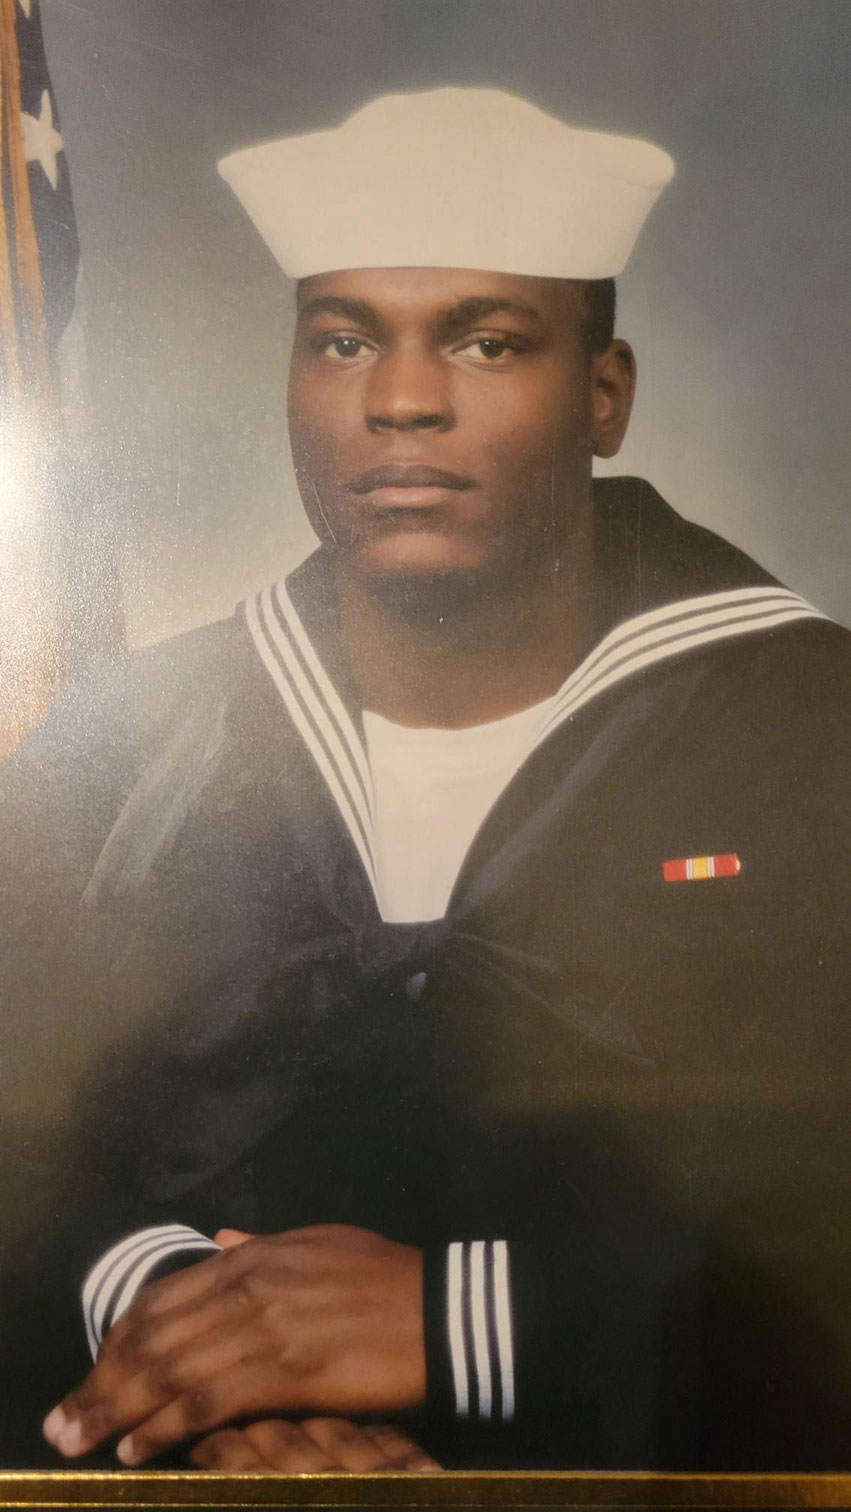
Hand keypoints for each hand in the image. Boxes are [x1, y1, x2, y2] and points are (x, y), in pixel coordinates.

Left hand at [43, 1224, 424, 1464]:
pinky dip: (163, 1427)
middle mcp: (248, 1285)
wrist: (441, 1309)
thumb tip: (224, 1240)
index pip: (162, 1298)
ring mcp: (263, 1327)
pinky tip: (137, 1448)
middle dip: (99, 1381)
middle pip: (153, 1336)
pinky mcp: (284, 1371)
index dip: (118, 1340)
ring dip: (115, 1410)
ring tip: (80, 1439)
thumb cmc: (386, 1277)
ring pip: (168, 1369)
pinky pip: (206, 1401)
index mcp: (254, 1257)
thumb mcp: (319, 1242)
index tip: (94, 1372)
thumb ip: (264, 1246)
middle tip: (62, 1420)